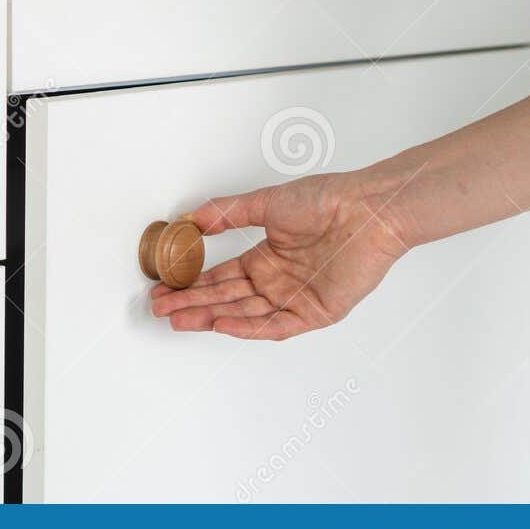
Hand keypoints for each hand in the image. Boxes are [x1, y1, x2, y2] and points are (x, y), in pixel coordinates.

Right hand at [150, 169, 412, 339]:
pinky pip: (277, 326)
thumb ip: (225, 213)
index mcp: (266, 258)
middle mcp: (278, 281)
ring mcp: (296, 298)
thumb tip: (191, 219)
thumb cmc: (326, 200)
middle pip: (226, 299)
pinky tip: (221, 324)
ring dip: (211, 317)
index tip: (166, 288)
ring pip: (245, 314)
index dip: (192, 284)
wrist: (367, 209)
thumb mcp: (265, 203)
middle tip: (162, 309)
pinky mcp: (317, 312)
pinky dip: (248, 328)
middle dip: (192, 304)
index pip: (221, 278)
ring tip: (179, 318)